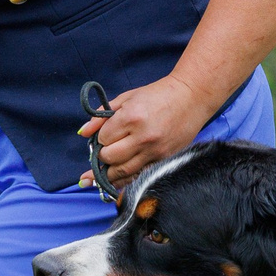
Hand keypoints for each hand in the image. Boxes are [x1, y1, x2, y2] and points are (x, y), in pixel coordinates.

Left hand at [78, 74, 220, 188]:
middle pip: (110, 157)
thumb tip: (83, 133)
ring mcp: (155, 151)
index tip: (106, 136)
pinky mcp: (165, 159)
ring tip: (101, 176)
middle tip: (105, 152)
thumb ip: (102, 116)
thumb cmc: (158, 94)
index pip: (104, 138)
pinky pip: (140, 176)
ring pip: (123, 172)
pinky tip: (118, 181)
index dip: (101, 139)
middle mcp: (142, 137)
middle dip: (103, 157)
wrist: (191, 97)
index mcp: (131, 117)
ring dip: (110, 174)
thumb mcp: (127, 98)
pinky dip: (127, 180)